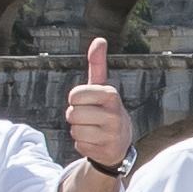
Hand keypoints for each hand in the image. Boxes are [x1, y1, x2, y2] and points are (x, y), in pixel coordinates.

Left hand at [65, 37, 131, 169]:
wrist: (120, 141)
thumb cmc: (106, 109)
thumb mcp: (102, 87)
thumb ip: (98, 64)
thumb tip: (99, 40)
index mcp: (111, 94)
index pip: (74, 95)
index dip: (76, 99)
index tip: (88, 102)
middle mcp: (114, 114)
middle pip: (72, 114)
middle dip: (75, 116)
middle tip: (90, 117)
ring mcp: (112, 134)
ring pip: (75, 130)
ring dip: (79, 131)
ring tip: (93, 129)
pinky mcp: (107, 151)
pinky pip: (80, 145)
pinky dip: (83, 144)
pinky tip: (96, 141)